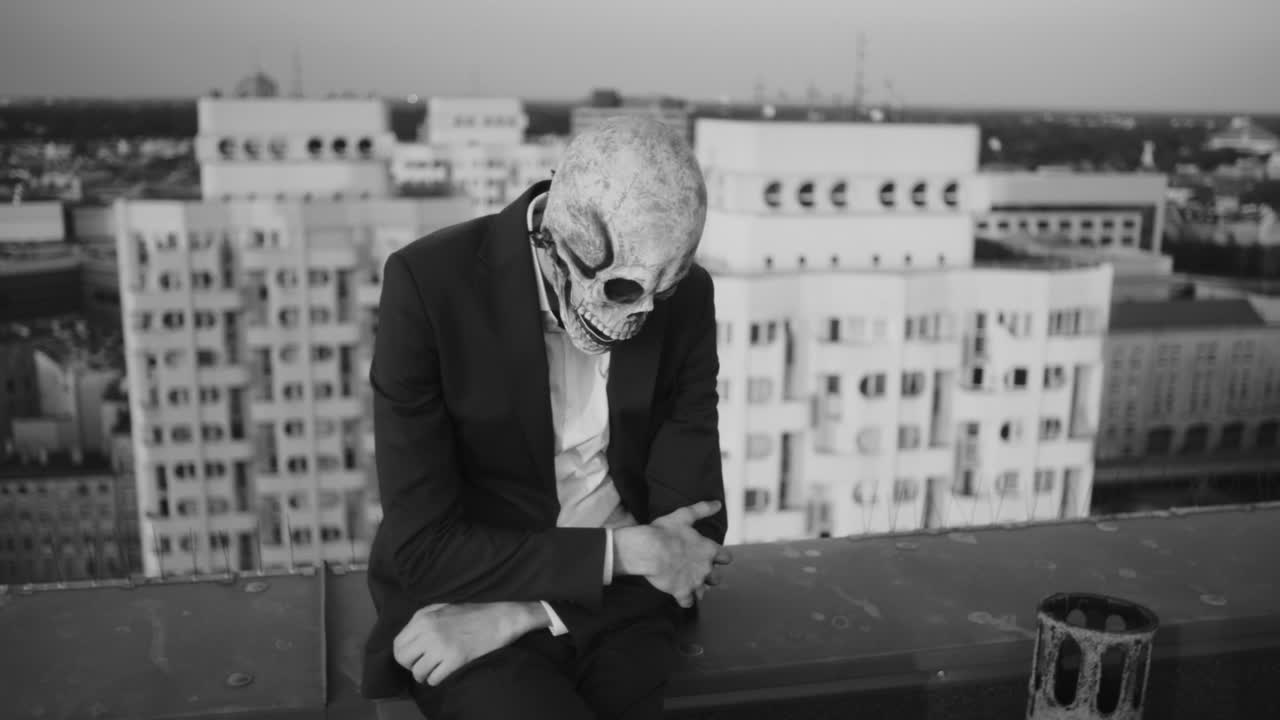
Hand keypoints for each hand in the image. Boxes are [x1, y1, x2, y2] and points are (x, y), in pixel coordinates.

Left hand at [392, 602, 545, 685]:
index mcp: (423, 618)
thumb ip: (422, 619)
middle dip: (411, 665)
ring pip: (418, 672)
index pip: (398, 644)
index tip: (415, 656)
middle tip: (423, 664)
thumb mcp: (442, 608)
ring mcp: (441, 647)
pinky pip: (434, 679)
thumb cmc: (471, 614)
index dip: (404, 654)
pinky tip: (445, 672)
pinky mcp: (455, 660)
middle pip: (403, 660)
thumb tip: (407, 638)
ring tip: (434, 670)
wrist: (498, 620)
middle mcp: (429, 632)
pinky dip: (437, 679)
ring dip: (425, 675)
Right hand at [616, 500, 732, 607]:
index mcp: (709, 550)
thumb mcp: (684, 515)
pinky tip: (678, 594)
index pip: (727, 558)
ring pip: (703, 591)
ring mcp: (694, 582)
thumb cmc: (664, 531)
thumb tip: (718, 504)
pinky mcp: (682, 592)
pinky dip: (684, 599)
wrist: (647, 550)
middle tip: (697, 570)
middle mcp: (706, 568)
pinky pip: (688, 602)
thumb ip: (702, 509)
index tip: (712, 556)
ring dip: (697, 588)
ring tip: (687, 582)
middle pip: (717, 579)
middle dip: (709, 576)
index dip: (720, 557)